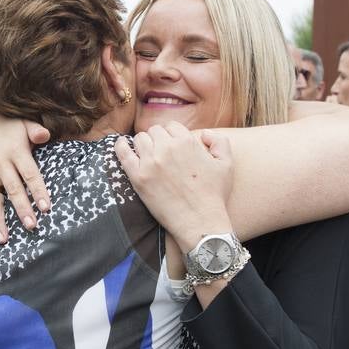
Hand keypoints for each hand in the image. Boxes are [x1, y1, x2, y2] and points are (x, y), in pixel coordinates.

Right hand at [0, 113, 50, 242]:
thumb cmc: (13, 128)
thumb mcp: (24, 123)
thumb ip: (36, 130)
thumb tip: (45, 135)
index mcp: (15, 151)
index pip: (29, 173)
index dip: (38, 190)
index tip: (46, 207)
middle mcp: (0, 164)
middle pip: (13, 189)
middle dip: (21, 209)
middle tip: (31, 226)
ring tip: (3, 239)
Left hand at [114, 123, 234, 253]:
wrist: (200, 222)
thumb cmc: (214, 195)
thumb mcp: (227, 164)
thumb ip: (219, 141)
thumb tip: (203, 133)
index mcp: (187, 142)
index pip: (172, 127)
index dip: (172, 135)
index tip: (173, 146)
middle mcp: (167, 148)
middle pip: (155, 132)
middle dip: (158, 140)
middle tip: (162, 154)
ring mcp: (150, 162)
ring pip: (140, 139)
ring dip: (144, 144)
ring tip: (148, 156)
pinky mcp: (138, 177)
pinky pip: (123, 152)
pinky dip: (121, 146)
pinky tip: (122, 145)